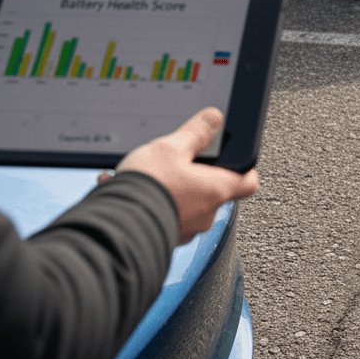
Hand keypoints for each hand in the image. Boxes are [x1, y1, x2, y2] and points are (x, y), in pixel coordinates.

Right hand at [100, 108, 258, 244]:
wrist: (111, 227)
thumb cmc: (147, 188)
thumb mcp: (170, 148)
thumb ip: (195, 132)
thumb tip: (213, 119)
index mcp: (216, 190)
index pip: (248, 181)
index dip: (243, 167)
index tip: (234, 157)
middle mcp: (205, 215)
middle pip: (213, 189)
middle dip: (196, 175)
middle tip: (178, 161)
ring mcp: (185, 230)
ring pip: (186, 203)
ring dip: (169, 188)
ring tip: (143, 175)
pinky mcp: (163, 239)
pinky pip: (163, 216)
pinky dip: (151, 202)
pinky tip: (128, 190)